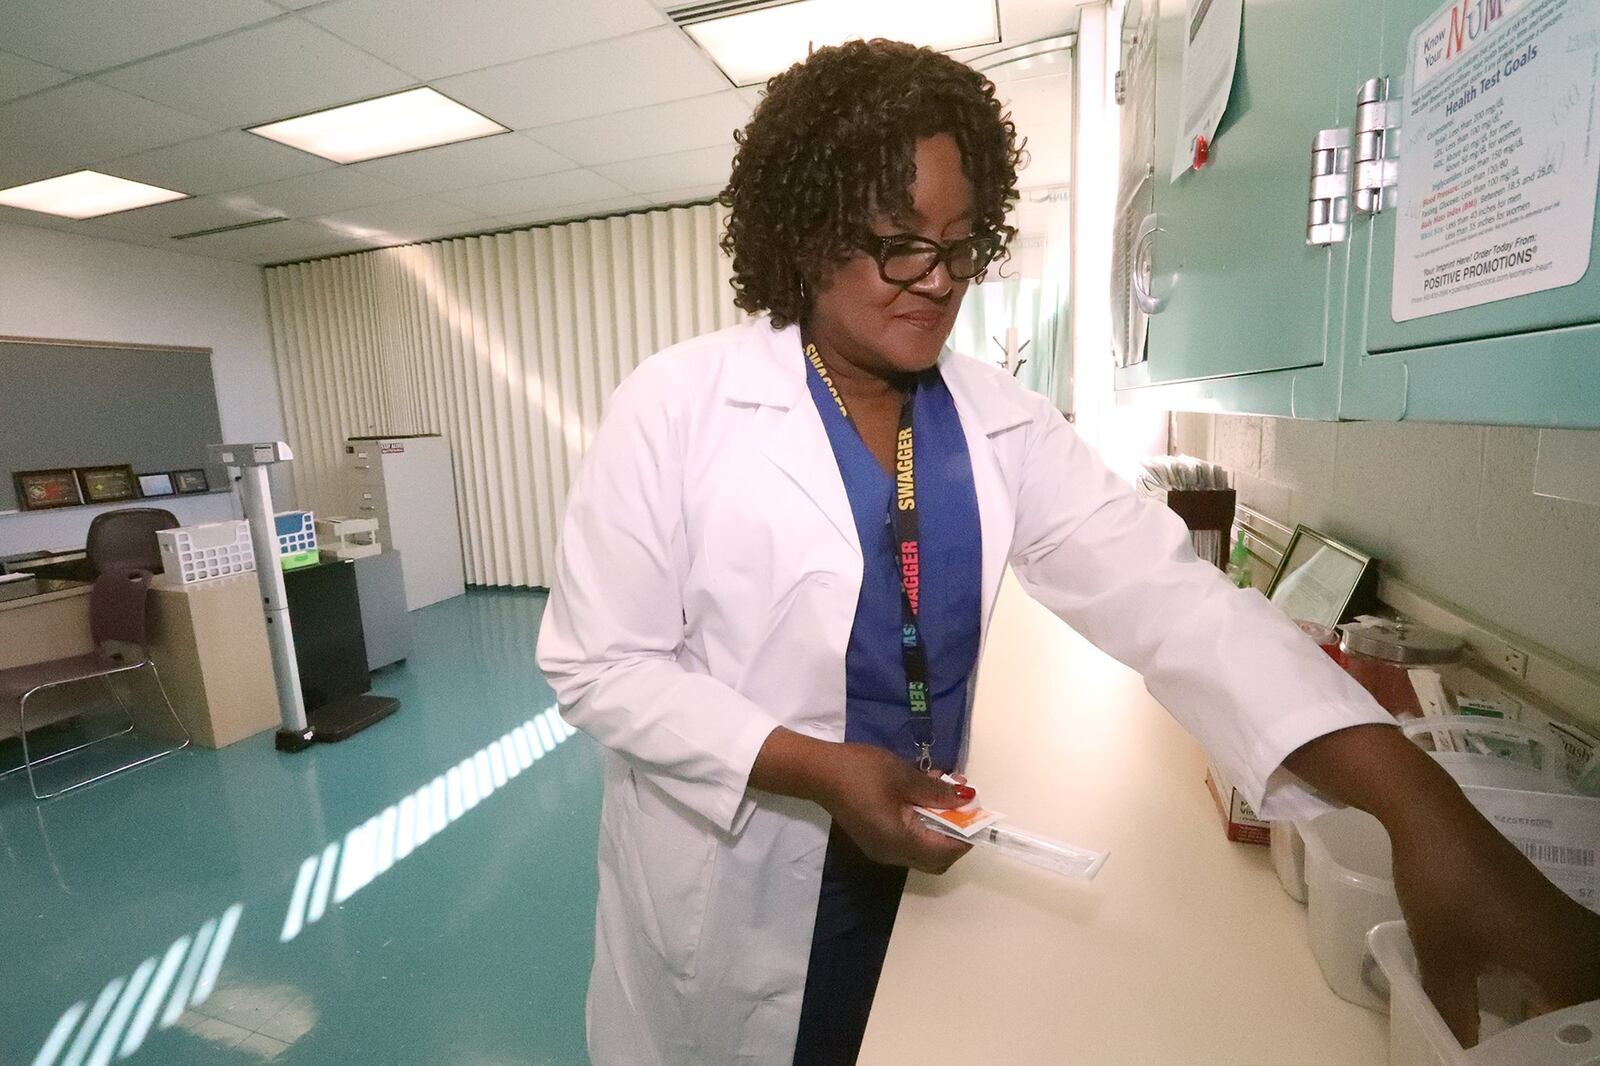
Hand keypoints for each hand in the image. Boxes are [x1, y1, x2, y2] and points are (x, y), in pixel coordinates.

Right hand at [749, 728, 973, 873]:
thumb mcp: (904, 776)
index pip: (947, 851)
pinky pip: (908, 843)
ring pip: (924, 852)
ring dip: (939, 829)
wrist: (819, 773)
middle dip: (956, 835)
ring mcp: (883, 850)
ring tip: (943, 794)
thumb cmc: (862, 772)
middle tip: (961, 805)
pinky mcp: (875, 841)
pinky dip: (923, 827)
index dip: (967, 834)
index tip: (976, 811)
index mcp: (902, 841)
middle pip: (938, 859)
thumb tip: (966, 799)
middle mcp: (894, 854)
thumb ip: (937, 792)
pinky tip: (922, 800)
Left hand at [1285, 724, 1599, 1045]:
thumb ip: (1456, 1013)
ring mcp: (1570, 925)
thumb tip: (1460, 1049)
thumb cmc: (1444, 890)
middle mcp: (1583, 948)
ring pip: (1576, 985)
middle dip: (1561, 1034)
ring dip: (1557, 1012)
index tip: (1528, 1053)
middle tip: (1524, 1047)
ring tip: (1524, 1036)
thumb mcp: (1442, 960)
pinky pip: (1566, 963)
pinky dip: (1551, 986)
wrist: (1435, 818)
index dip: (1558, 1048)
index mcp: (1569, 969)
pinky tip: (1521, 1001)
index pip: (1578, 1030)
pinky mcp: (1551, 911)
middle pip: (1583, 1009)